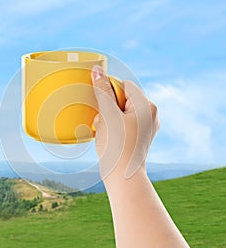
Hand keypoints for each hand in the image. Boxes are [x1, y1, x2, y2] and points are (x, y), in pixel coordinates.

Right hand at [91, 65, 159, 179]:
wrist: (123, 178)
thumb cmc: (117, 146)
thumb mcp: (107, 115)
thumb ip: (103, 91)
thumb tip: (97, 70)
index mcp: (147, 106)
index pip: (125, 85)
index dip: (109, 90)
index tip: (100, 103)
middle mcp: (150, 115)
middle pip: (123, 98)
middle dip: (108, 106)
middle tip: (102, 119)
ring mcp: (146, 127)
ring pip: (121, 111)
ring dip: (108, 117)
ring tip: (104, 130)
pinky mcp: (139, 137)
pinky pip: (123, 123)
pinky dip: (113, 126)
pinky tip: (107, 136)